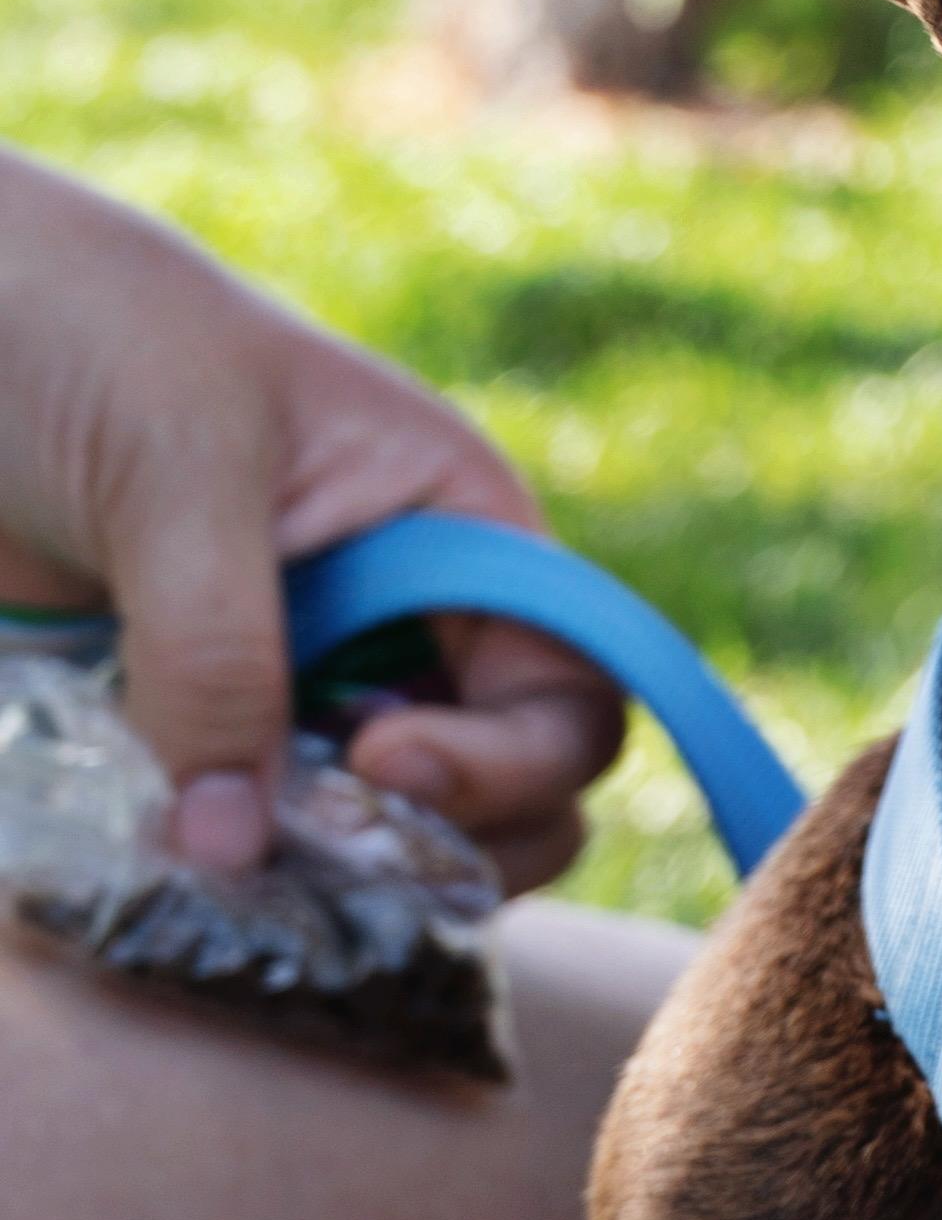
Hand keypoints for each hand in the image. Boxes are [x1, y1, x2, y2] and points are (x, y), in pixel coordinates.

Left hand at [0, 155, 627, 895]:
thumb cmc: (90, 333)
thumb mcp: (175, 471)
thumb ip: (215, 653)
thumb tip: (235, 851)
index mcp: (459, 529)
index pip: (573, 691)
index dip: (513, 757)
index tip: (380, 760)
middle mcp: (410, 621)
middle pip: (513, 796)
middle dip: (447, 851)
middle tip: (323, 856)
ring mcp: (307, 683)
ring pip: (388, 840)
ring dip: (340, 886)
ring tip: (234, 872)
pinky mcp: (202, 728)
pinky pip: (258, 838)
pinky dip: (237, 878)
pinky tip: (176, 870)